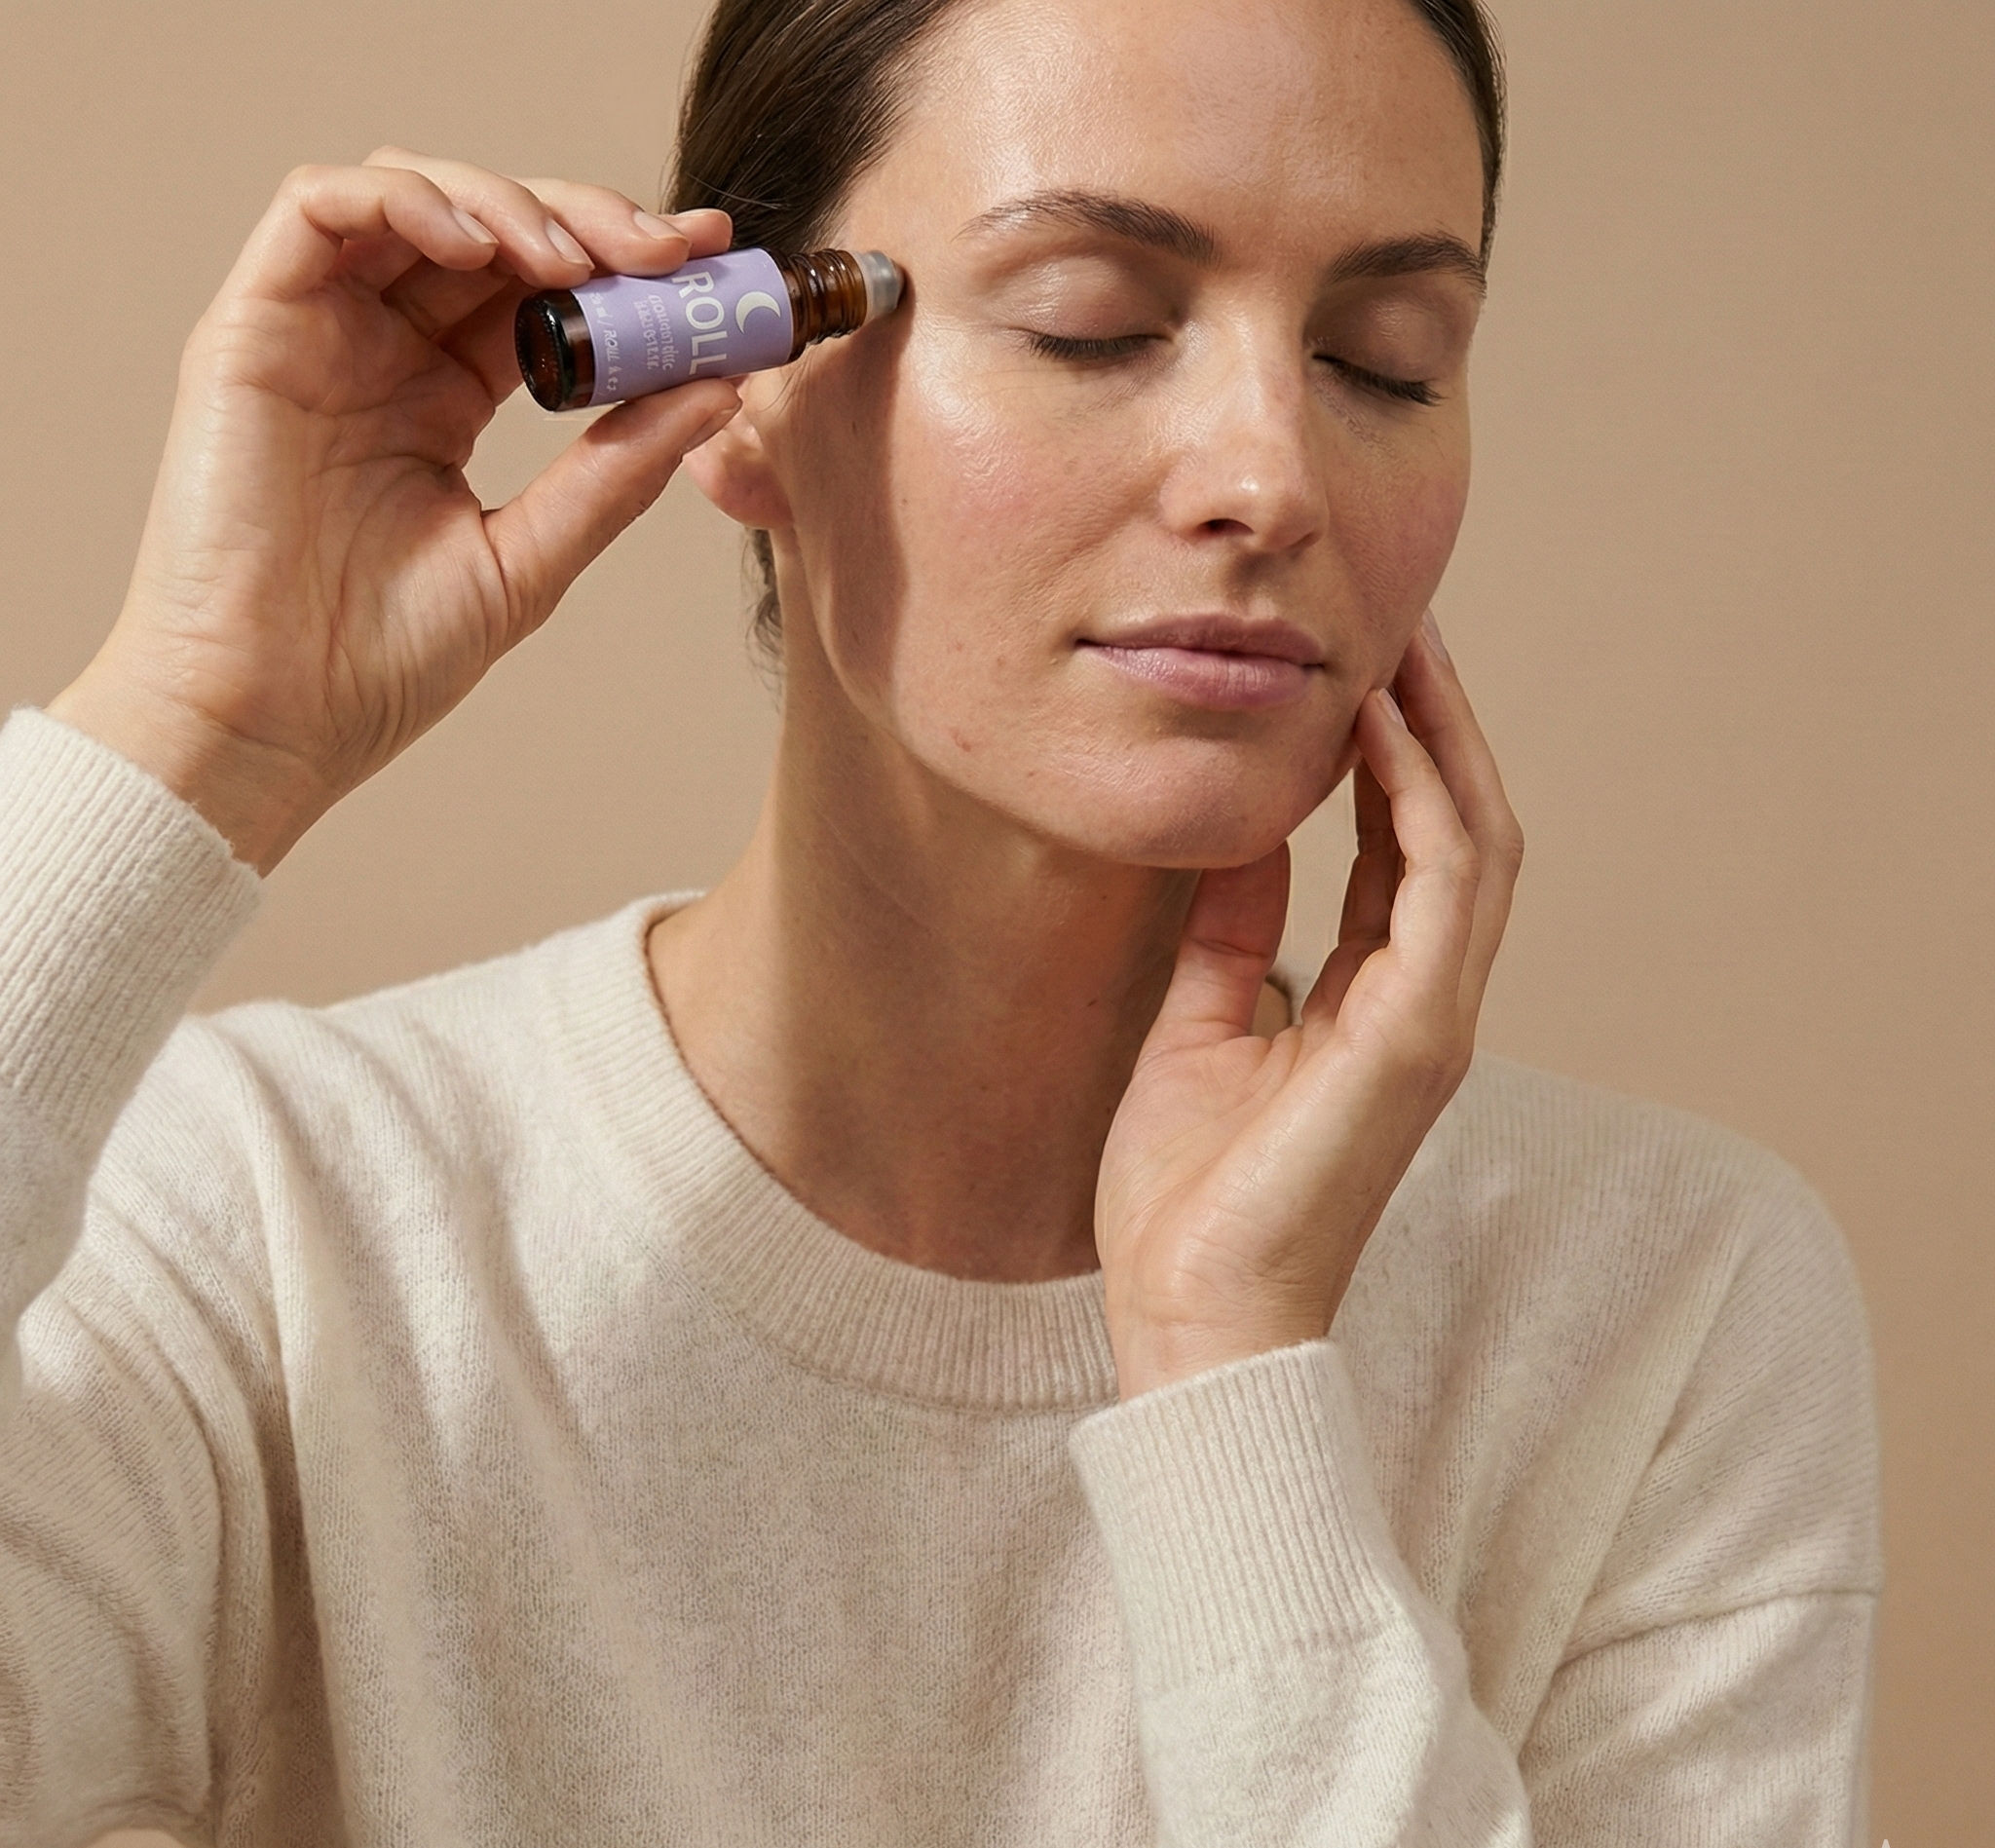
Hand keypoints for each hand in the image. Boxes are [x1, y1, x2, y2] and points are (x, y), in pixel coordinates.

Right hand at [48, 149, 741, 872]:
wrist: (274, 723)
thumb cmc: (381, 662)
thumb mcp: (530, 558)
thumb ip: (618, 470)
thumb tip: (721, 388)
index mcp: (445, 398)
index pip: (542, 296)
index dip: (626, 267)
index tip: (711, 265)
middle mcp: (381, 351)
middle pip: (489, 230)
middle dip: (588, 220)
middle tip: (667, 250)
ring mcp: (315, 334)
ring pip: (412, 196)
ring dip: (508, 203)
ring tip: (579, 259)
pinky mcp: (249, 327)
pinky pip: (317, 208)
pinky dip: (406, 200)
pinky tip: (481, 249)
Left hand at [1095, 612, 1522, 1398]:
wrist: (1190, 1313)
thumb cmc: (1190, 1195)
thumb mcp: (1197, 1024)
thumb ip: (1230, 929)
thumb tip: (1234, 832)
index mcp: (1375, 1000)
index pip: (1403, 846)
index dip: (1388, 750)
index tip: (1354, 663)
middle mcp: (1424, 1000)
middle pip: (1457, 823)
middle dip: (1433, 719)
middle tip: (1398, 617)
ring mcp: (1433, 1019)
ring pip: (1473, 839)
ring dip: (1442, 735)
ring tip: (1403, 639)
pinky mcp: (1419, 1039)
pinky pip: (1441, 887)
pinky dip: (1418, 797)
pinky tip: (1376, 727)